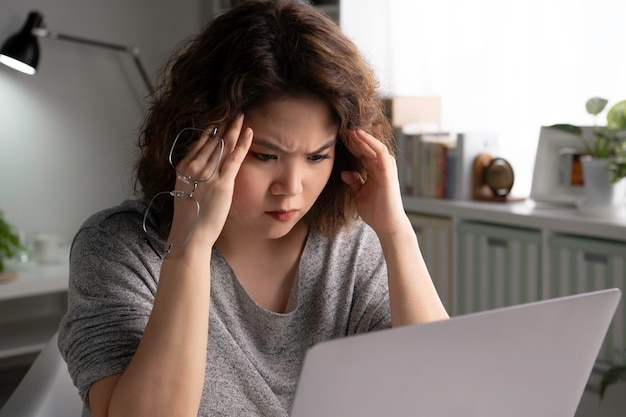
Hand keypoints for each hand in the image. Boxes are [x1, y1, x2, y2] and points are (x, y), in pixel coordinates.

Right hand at [169, 114, 252, 247]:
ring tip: (242, 116)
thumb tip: (203, 167)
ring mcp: (208, 175)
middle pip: (212, 141)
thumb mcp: (186, 190)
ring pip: (223, 146)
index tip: (220, 120)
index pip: (199, 143)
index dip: (211, 130)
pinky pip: (234, 158)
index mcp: (183, 168)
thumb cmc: (190, 217)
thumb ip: (193, 176)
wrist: (190, 234)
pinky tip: (249, 132)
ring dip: (234, 129)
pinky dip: (243, 144)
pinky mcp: (222, 184)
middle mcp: (194, 167)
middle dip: (224, 126)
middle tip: (235, 112)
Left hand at [341, 129, 408, 235]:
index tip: (337, 137)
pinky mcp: (388, 171)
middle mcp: (381, 166)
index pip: (362, 153)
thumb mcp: (359, 194)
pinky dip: (370, 142)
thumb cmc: (375, 211)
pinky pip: (379, 152)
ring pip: (373, 146)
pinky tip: (359, 135)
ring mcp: (386, 168)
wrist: (387, 224)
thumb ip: (354, 181)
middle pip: (366, 147)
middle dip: (354, 138)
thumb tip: (344, 172)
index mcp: (374, 170)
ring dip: (361, 137)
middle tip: (341, 128)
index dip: (351, 144)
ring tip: (349, 129)